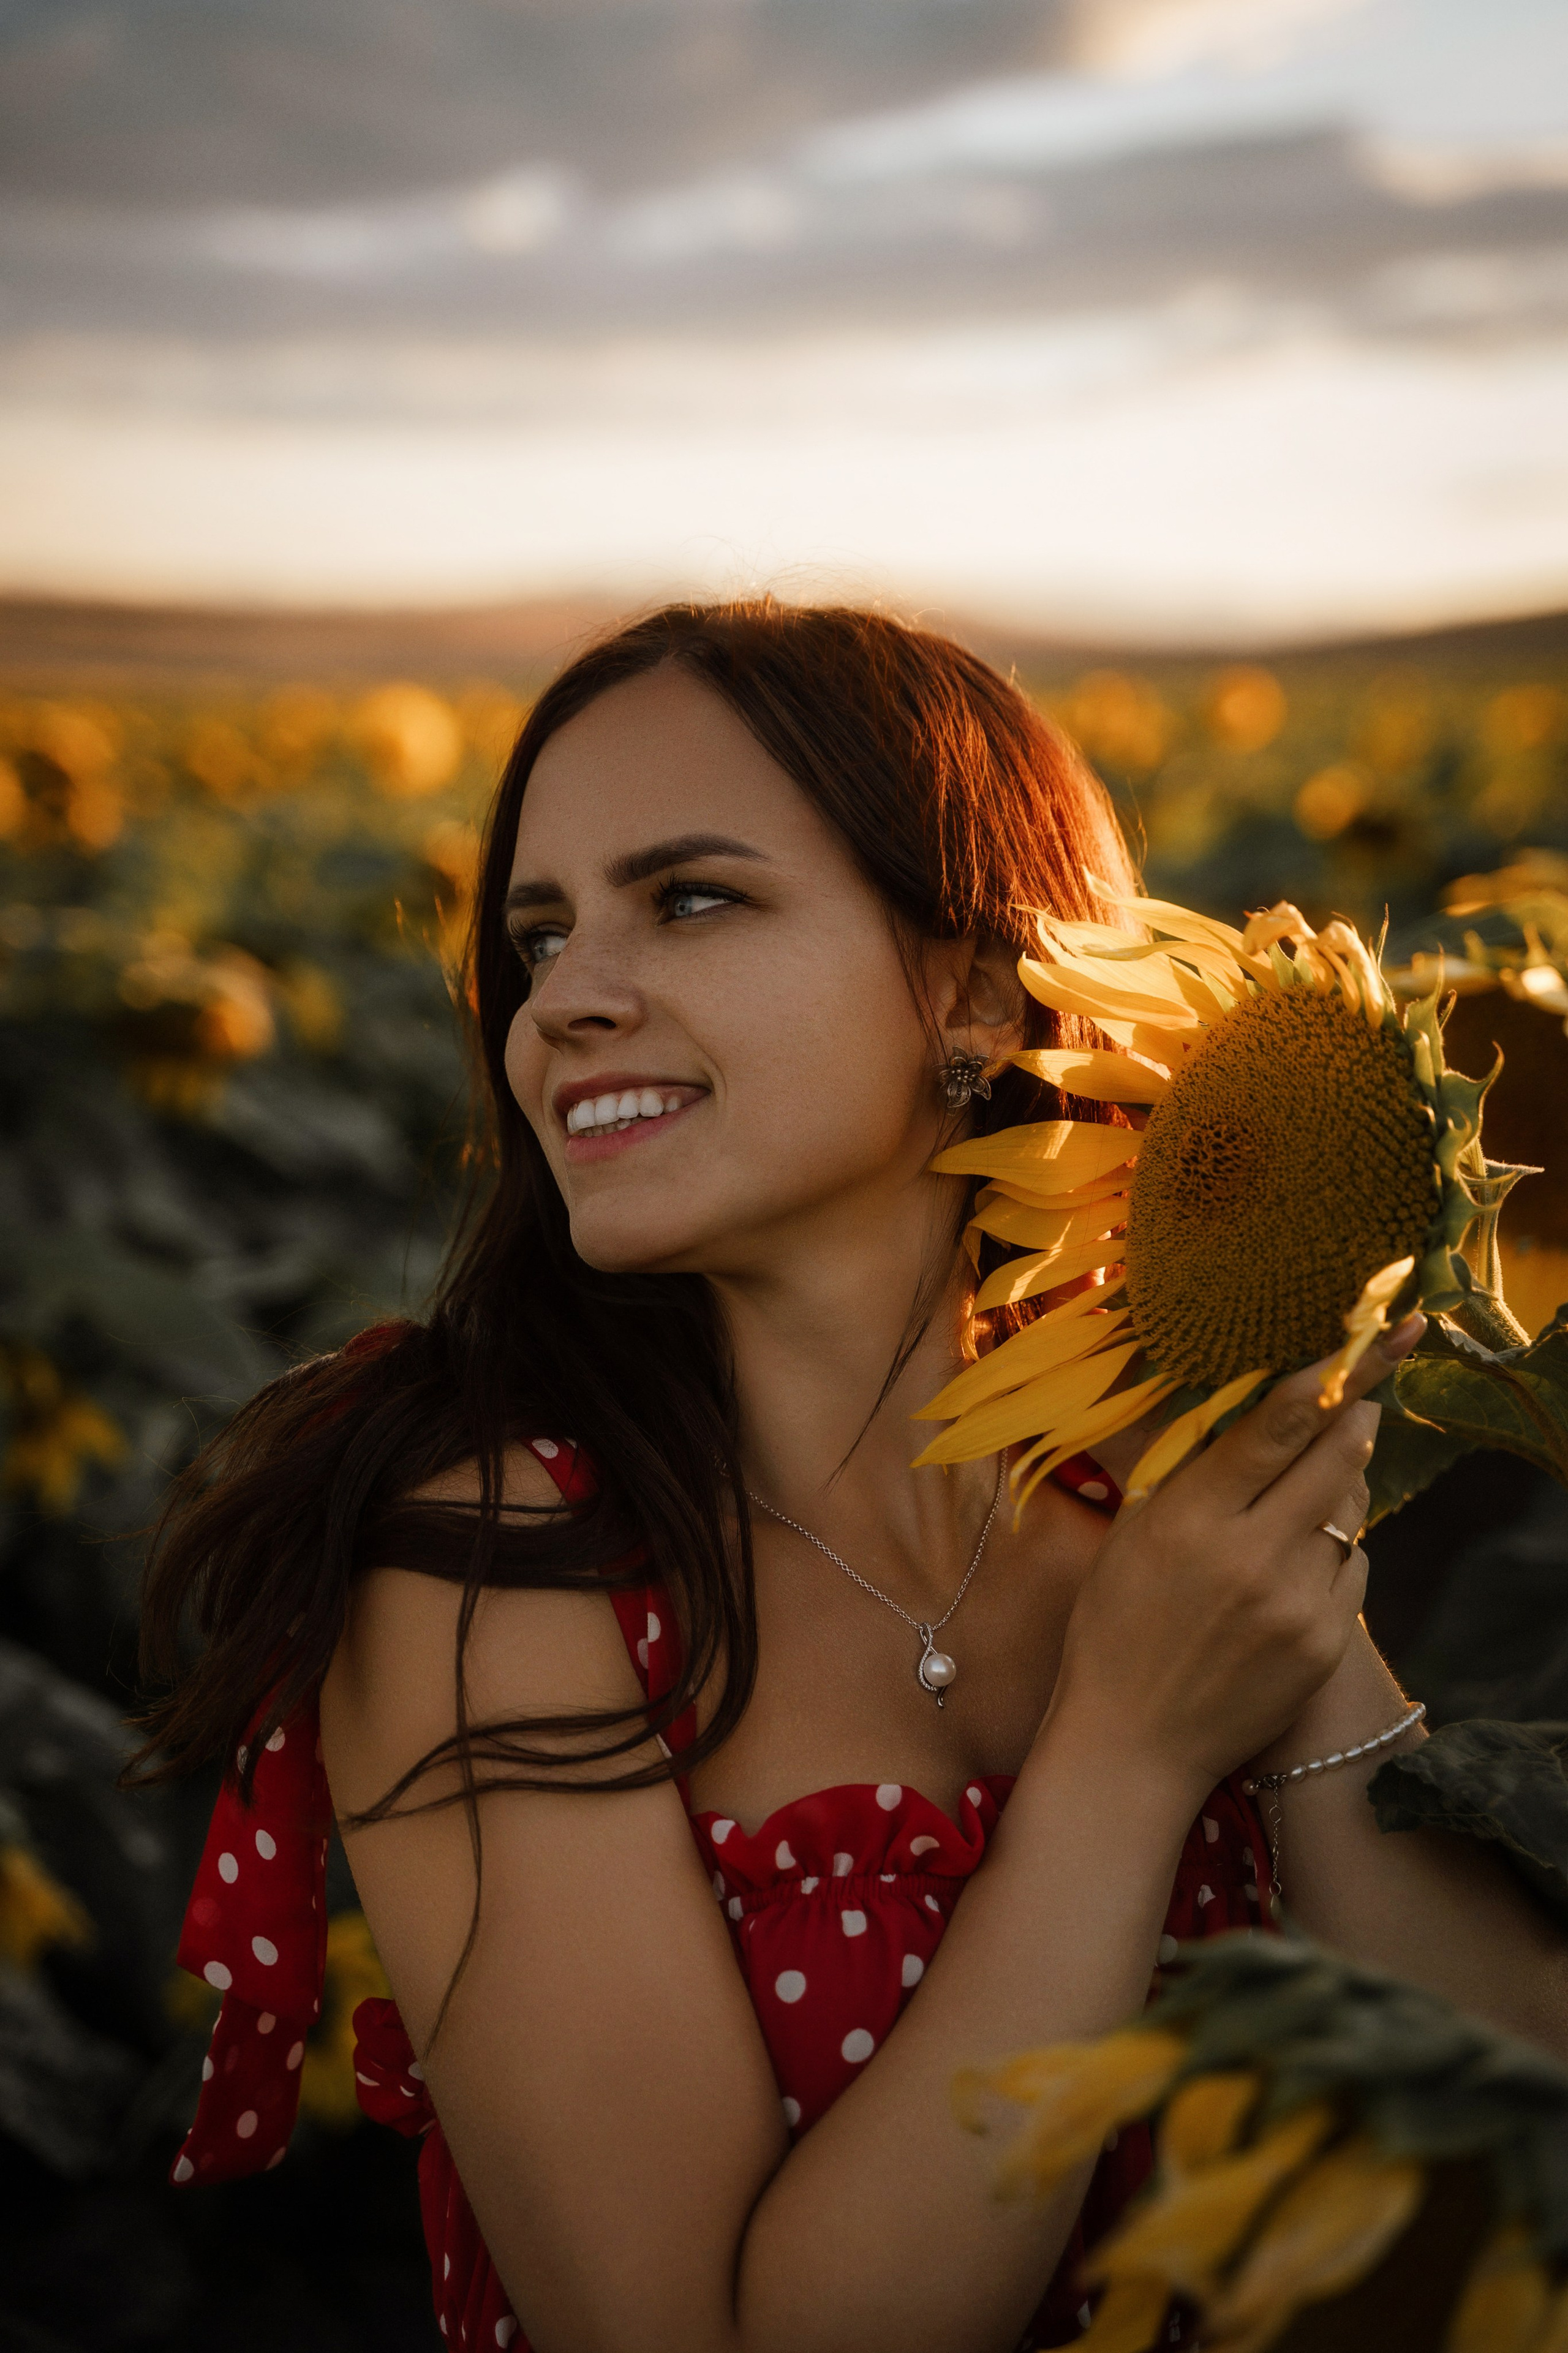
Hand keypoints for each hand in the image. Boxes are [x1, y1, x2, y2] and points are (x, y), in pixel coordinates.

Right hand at [1042, 1313, 1425, 1801]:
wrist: (1135, 1742)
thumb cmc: (1116, 1628)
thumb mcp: (1132, 1535)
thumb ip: (1192, 1477)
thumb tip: (1253, 1418)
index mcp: (1191, 1519)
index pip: (1274, 1429)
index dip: (1323, 1380)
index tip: (1354, 1348)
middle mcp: (1252, 1556)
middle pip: (1334, 1459)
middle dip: (1356, 1416)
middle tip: (1364, 1393)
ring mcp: (1296, 1604)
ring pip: (1350, 1515)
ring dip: (1340, 1489)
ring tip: (1311, 1490)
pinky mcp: (1324, 1644)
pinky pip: (1353, 1570)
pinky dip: (1337, 1553)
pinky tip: (1302, 1562)